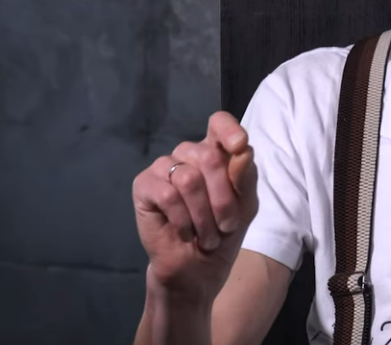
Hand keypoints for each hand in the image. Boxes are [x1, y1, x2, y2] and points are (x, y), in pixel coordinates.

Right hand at [132, 111, 257, 302]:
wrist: (198, 267)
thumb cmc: (223, 231)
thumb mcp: (246, 204)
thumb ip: (245, 177)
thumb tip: (243, 150)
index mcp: (216, 150)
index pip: (219, 123)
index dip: (229, 130)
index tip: (239, 146)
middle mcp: (188, 153)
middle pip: (209, 157)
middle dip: (223, 198)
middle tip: (225, 226)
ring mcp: (164, 166)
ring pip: (189, 178)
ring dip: (204, 216)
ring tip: (207, 235)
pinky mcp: (144, 185)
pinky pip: (167, 195)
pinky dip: (183, 221)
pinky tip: (185, 232)